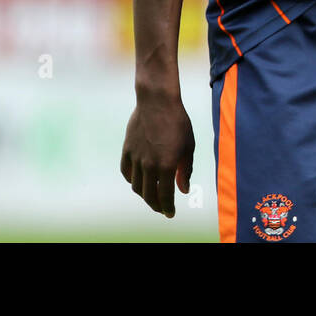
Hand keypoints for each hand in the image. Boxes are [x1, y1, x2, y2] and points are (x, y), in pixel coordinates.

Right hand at [120, 95, 194, 217]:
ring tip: (151, 195)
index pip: (165, 196)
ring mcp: (136, 157)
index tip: (170, 214)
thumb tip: (183, 190)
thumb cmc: (178, 122)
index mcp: (167, 165)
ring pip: (136, 186)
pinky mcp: (127, 149)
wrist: (157, 101)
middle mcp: (149, 165)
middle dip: (156, 205)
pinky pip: (126, 172)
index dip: (168, 208)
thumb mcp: (188, 146)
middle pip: (149, 195)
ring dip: (144, 195)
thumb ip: (185, 170)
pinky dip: (132, 180)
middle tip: (162, 208)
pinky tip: (138, 181)